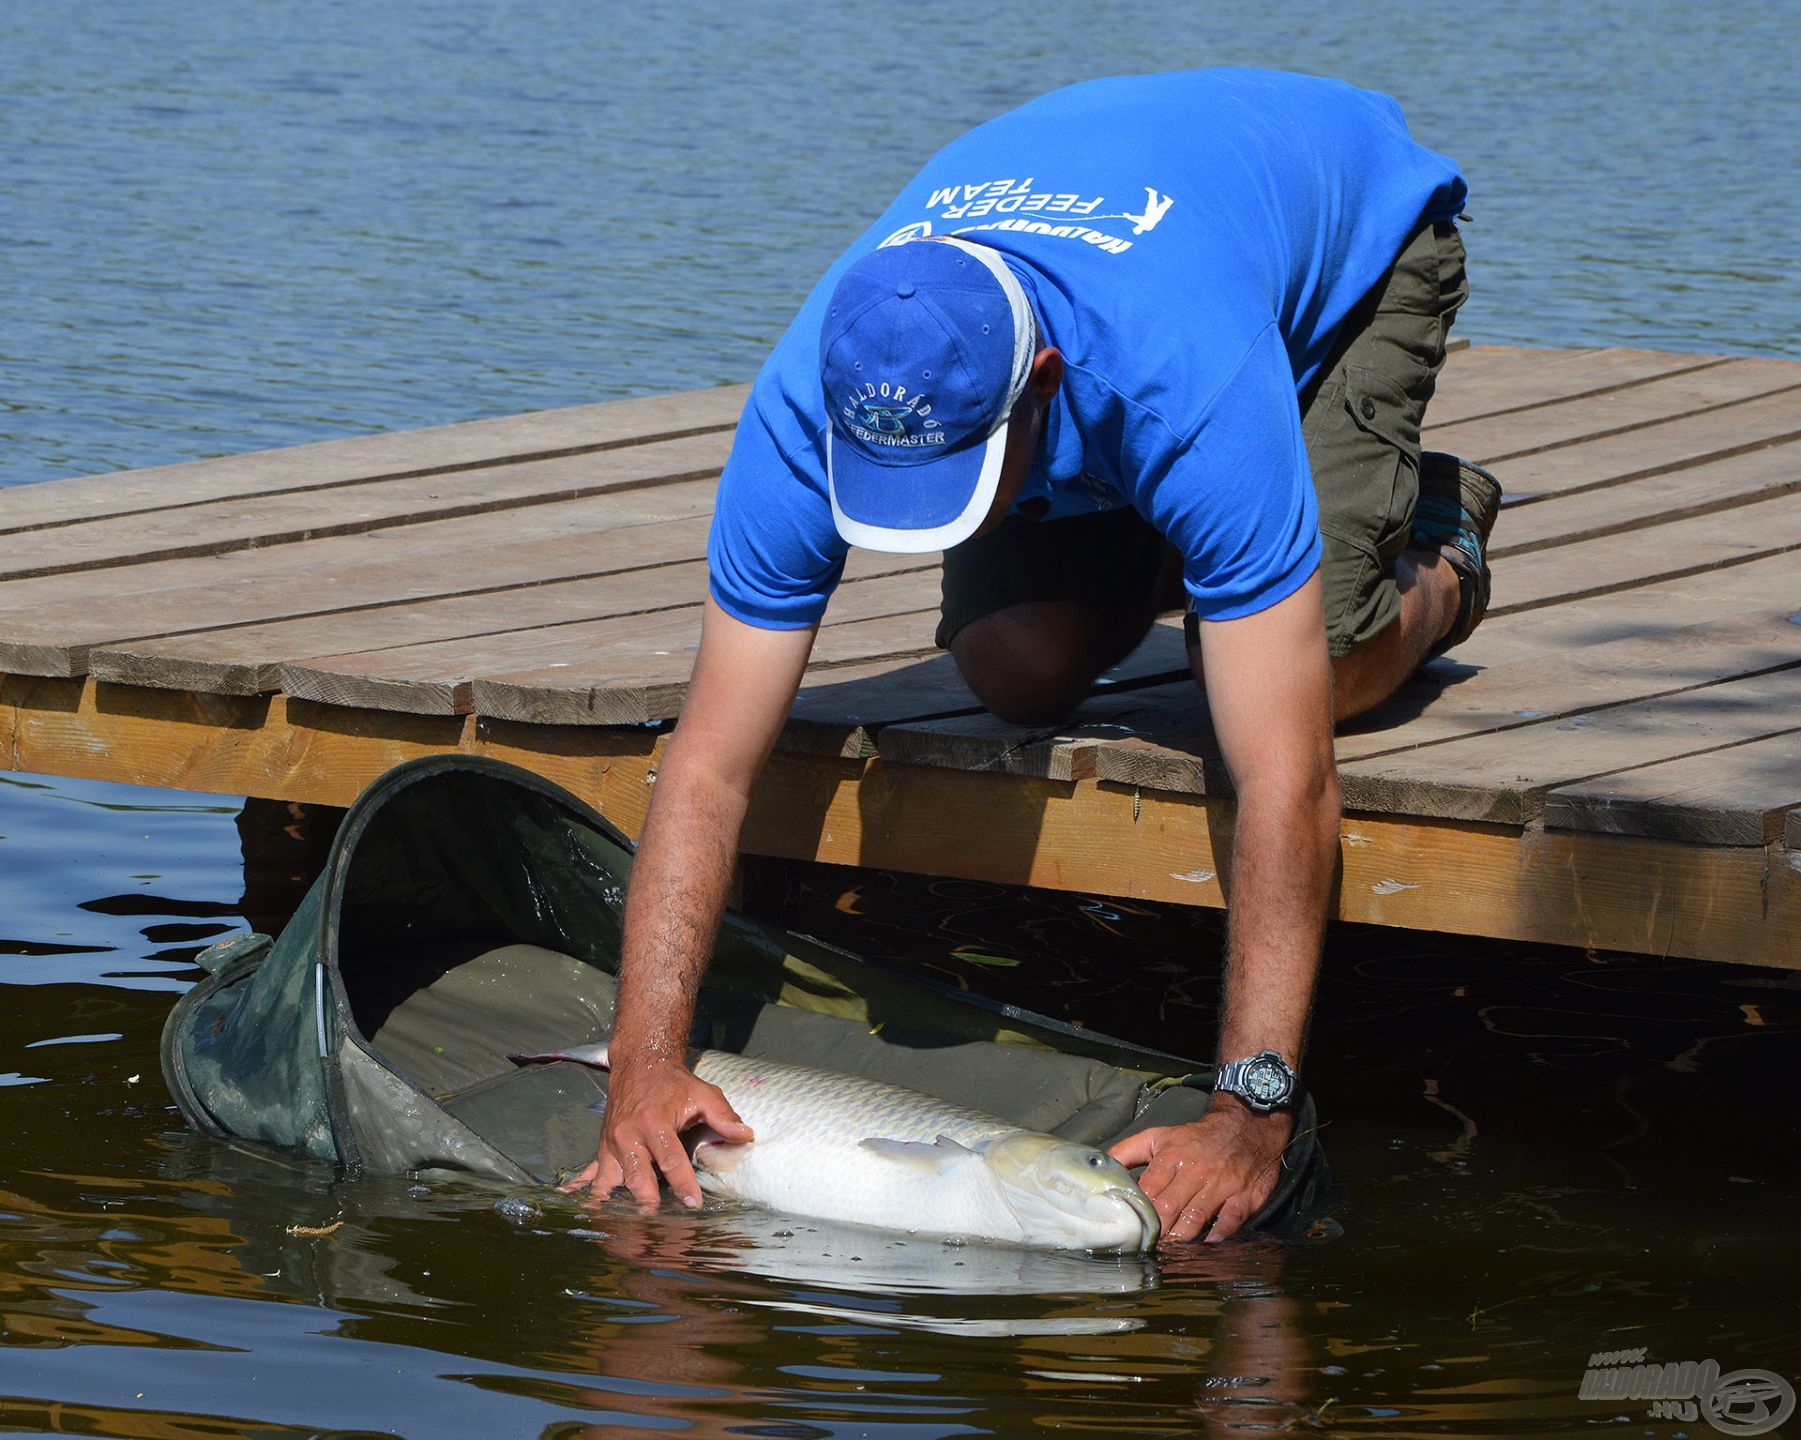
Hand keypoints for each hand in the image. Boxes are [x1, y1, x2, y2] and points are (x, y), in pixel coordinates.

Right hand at [560, 1059, 752, 1208]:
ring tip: (628, 1232)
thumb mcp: (703, 1092)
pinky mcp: (602, 1150)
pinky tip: (591, 1215)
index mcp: (654, 1122)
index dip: (682, 1185)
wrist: (638, 1065)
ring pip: (610, 1184)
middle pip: (636, 1178)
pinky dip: (592, 1197)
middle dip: (648, 1204)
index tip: (693, 1205)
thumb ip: (724, 1116)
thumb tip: (745, 1136)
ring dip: (618, 1207)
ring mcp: (611, 1145)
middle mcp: (628, 1136)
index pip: (670, 1160)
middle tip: (661, 1227)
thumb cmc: (673, 1083)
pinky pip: (593, 1178)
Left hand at [1108, 1099, 1292, 1243]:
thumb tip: (1100, 1167)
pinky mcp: (1245, 1196)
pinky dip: (1218, 1234)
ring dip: (1181, 1237)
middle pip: (1169, 1207)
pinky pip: (1231, 1220)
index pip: (1149, 1190)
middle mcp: (1196, 1170)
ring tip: (1169, 1252)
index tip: (1131, 1229)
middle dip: (1156, 1230)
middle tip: (1147, 1248)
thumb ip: (1127, 1151)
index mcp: (1171, 1156)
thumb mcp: (1158, 1136)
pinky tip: (1207, 1244)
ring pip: (1196, 1217)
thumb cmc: (1196, 1138)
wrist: (1246, 1126)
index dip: (1138, 1212)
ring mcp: (1222, 1184)